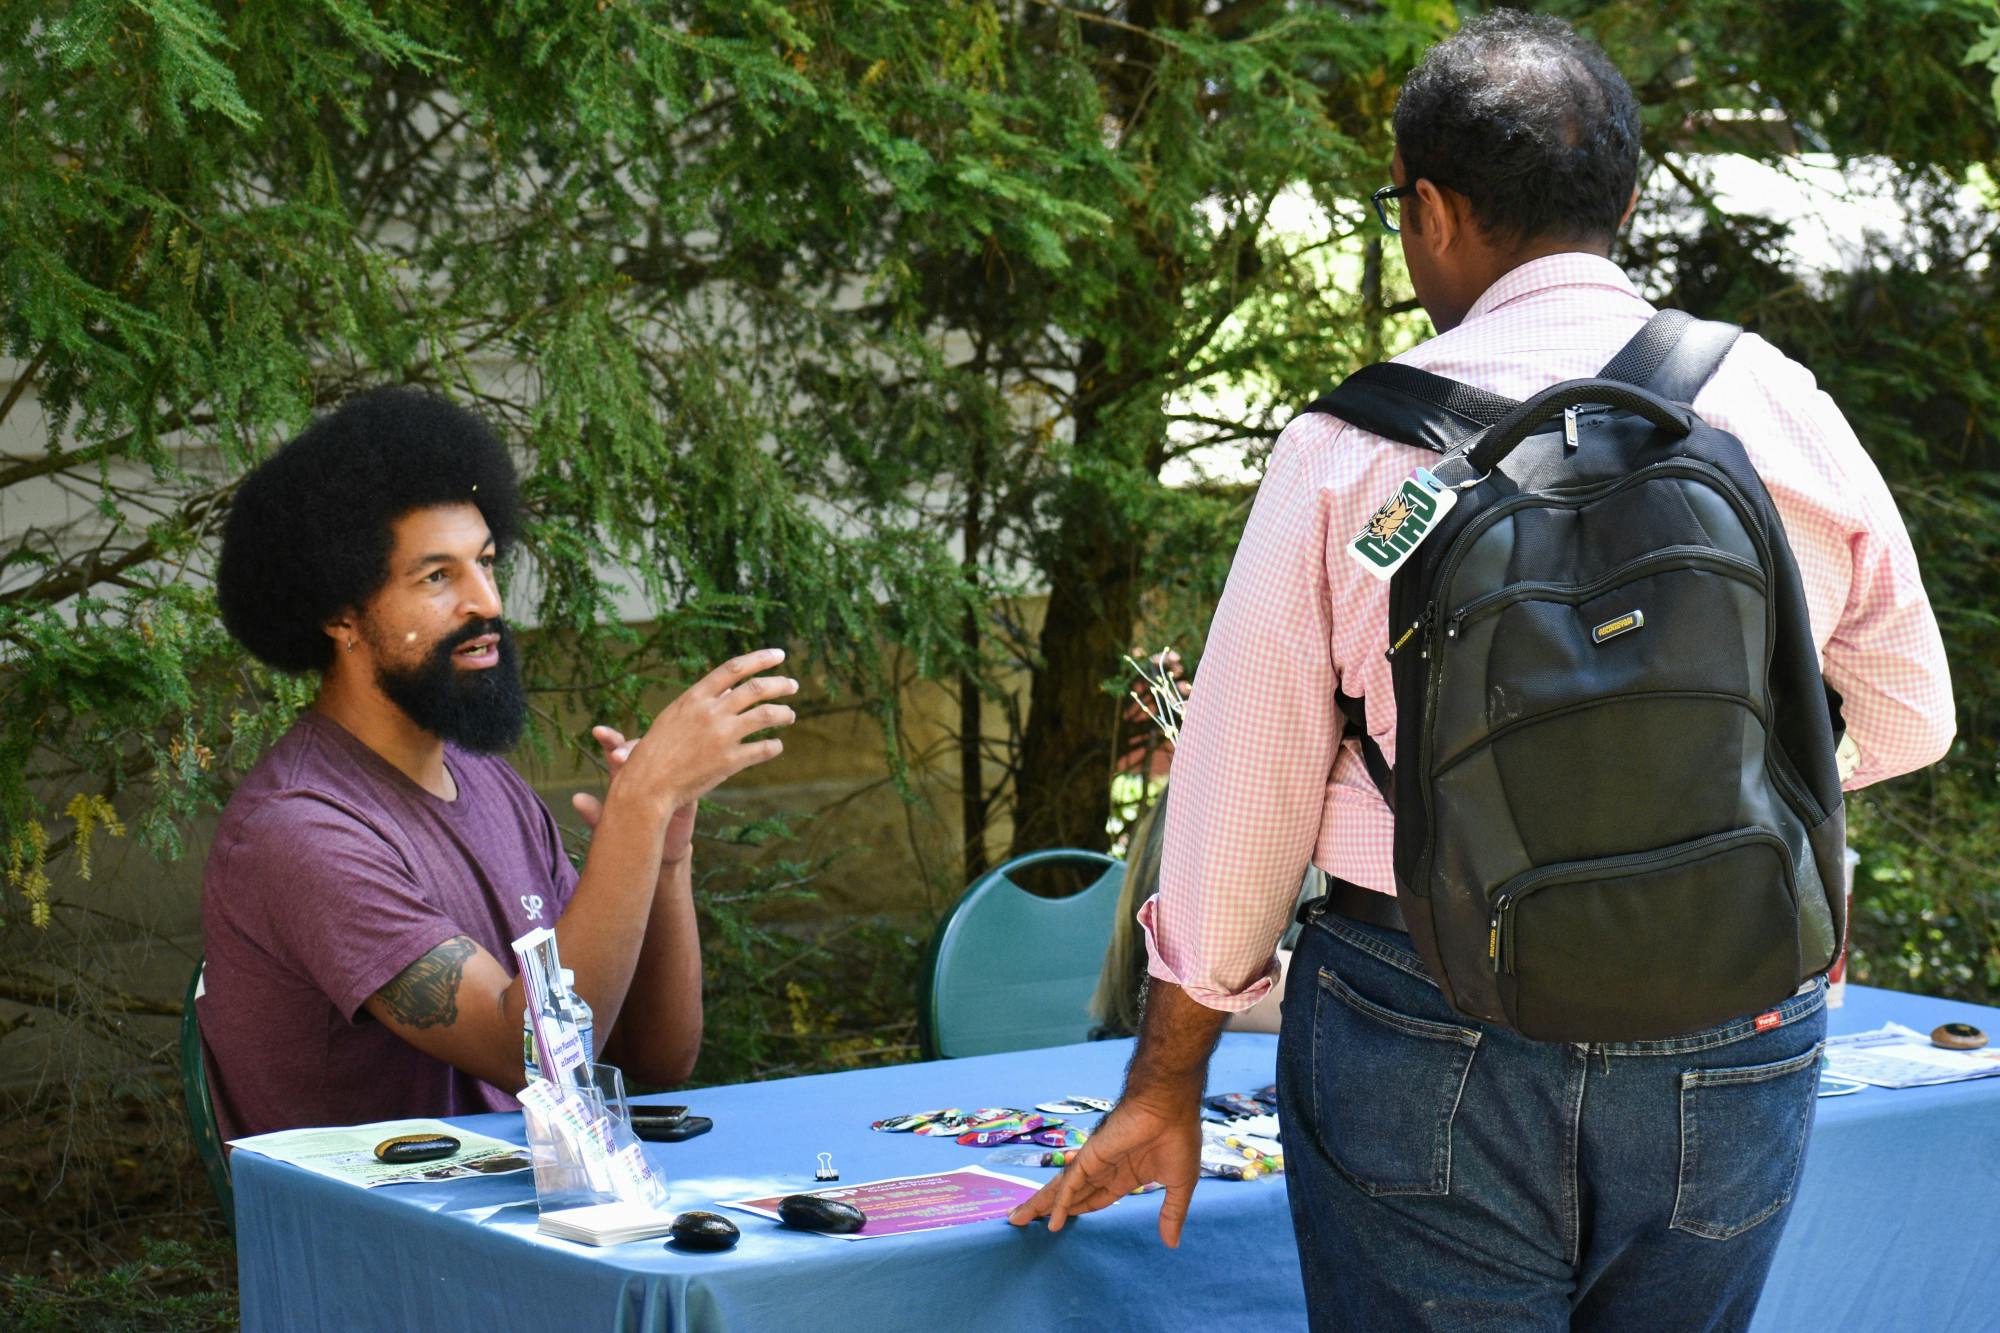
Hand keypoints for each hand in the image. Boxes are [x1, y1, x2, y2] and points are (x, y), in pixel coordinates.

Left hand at [570, 725, 698, 861]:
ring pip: (666, 756)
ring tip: (643, 764)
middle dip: (629, 748)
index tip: (598, 732)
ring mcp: (670, 778)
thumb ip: (594, 814)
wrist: (661, 852)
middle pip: (641, 747)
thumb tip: (576, 799)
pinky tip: (680, 766)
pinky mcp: (687, 792)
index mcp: (626, 774)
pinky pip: (688, 775)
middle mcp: (648, 770)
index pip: (617, 749)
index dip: (609, 739)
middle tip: (618, 756)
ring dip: (656, 754)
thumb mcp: (610, 825)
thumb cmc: (632, 834)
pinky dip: (684, 767)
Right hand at [607, 649, 798, 824]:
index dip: (760, 659)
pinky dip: (774, 746)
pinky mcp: (730, 761)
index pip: (734, 668)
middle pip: (756, 689)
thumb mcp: (674, 716)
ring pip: (766, 715)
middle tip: (792, 685)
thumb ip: (701, 702)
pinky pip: (764, 748)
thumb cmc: (656, 751)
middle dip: (780, 684)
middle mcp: (711, 712)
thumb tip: (729, 690)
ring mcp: (722, 735)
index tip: (778, 655)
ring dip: (784, 713)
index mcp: (695, 697)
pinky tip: (776, 745)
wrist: (648, 785)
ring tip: (790, 715)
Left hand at [1007, 1090, 1202, 1246]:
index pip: (1094, 1198)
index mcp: (1124, 1174)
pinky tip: (1050, 1221)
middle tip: (1021, 1220)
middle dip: (1047, 1207)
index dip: (1077, 1210)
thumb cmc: (1178, 1138)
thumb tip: (1172, 1244)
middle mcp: (1104, 1169)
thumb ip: (1171, 1214)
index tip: (1059, 1222)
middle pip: (1069, 1195)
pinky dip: (1060, 1203)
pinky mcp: (1090, 1157)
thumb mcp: (1179, 1185)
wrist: (1170, 1107)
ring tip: (1017, 1219)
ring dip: (1040, 1205)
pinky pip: (1071, 1184)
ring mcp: (1094, 1162)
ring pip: (1061, 1189)